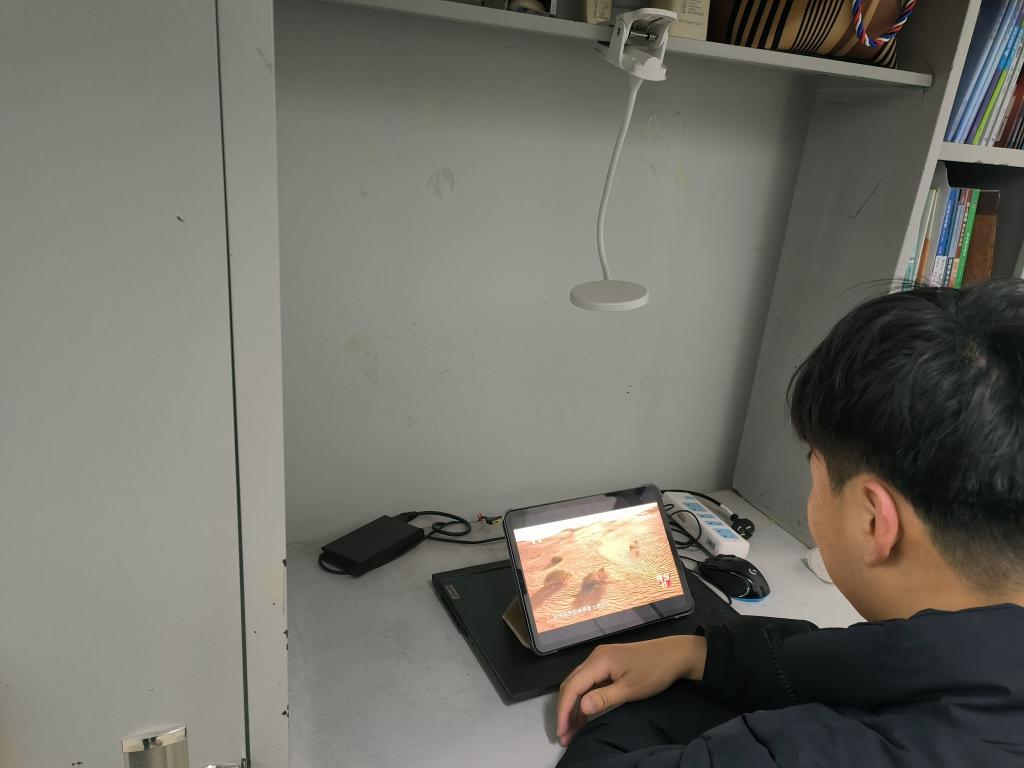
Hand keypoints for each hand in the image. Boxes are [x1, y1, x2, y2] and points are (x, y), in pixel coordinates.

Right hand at [555, 635, 706, 746]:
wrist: (676, 654)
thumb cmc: (655, 671)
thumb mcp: (631, 689)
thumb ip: (604, 698)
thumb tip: (581, 708)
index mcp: (598, 661)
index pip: (572, 687)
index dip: (564, 711)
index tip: (562, 732)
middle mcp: (595, 657)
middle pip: (571, 685)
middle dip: (565, 711)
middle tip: (565, 736)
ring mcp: (601, 659)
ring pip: (579, 684)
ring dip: (574, 706)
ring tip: (572, 730)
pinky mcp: (608, 663)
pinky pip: (589, 682)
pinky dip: (585, 699)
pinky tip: (585, 714)